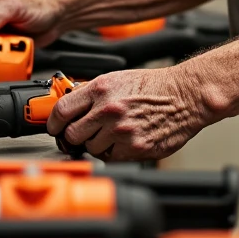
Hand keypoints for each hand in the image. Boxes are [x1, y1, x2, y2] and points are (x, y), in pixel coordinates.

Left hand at [46, 67, 206, 161]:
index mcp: (101, 89)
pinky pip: (110, 158)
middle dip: (75, 135)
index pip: (61, 110)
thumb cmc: (153, 87)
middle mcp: (108, 110)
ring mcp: (120, 131)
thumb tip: (70, 105)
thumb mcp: (118, 79)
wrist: (184, 96)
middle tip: (84, 132)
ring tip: (113, 132)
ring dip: (97, 144)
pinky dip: (113, 152)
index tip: (54, 127)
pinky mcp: (133, 149)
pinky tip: (124, 140)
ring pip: (90, 148)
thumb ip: (92, 93)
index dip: (53, 122)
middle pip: (72, 134)